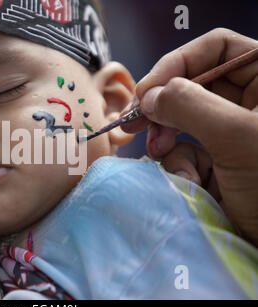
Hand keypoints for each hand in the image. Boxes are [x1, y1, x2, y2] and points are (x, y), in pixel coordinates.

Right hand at [122, 28, 257, 246]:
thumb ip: (190, 105)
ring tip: (157, 150)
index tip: (150, 89)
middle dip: (163, 103)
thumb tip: (150, 96)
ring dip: (164, 136)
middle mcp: (249, 102)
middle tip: (136, 118)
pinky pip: (182, 151)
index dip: (179, 62)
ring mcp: (229, 133)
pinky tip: (187, 181)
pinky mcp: (215, 161)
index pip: (217, 48)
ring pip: (181, 118)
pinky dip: (177, 164)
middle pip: (192, 83)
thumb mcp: (238, 135)